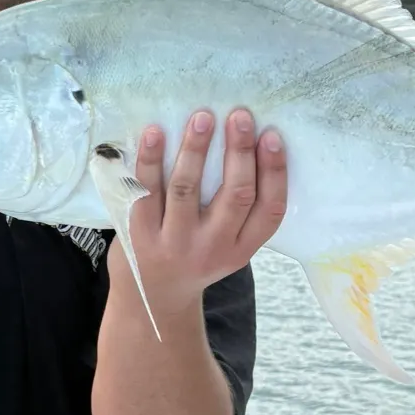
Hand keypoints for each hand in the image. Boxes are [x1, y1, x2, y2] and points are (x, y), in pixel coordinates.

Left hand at [112, 108, 287, 318]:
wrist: (150, 298)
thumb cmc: (195, 256)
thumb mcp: (228, 245)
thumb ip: (239, 209)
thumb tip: (247, 139)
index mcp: (242, 248)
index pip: (270, 210)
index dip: (274, 172)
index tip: (272, 136)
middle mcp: (213, 248)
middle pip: (235, 195)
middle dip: (239, 152)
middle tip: (240, 116)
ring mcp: (175, 242)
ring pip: (187, 190)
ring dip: (196, 150)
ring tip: (202, 118)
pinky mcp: (140, 235)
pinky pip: (146, 191)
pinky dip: (150, 160)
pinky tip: (154, 132)